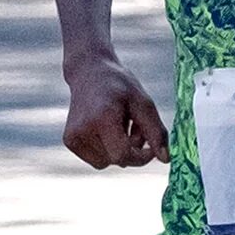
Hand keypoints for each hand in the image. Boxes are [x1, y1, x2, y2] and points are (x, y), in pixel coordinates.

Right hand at [61, 54, 170, 168]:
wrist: (89, 72)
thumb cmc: (119, 85)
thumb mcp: (144, 103)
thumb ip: (156, 132)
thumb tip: (165, 159)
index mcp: (102, 118)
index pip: (123, 155)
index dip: (141, 157)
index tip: (152, 148)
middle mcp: (82, 130)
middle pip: (117, 161)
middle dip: (132, 150)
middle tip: (135, 126)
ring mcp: (73, 137)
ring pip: (106, 162)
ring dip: (119, 150)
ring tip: (121, 126)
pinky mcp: (69, 141)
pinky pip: (96, 160)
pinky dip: (106, 150)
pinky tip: (107, 130)